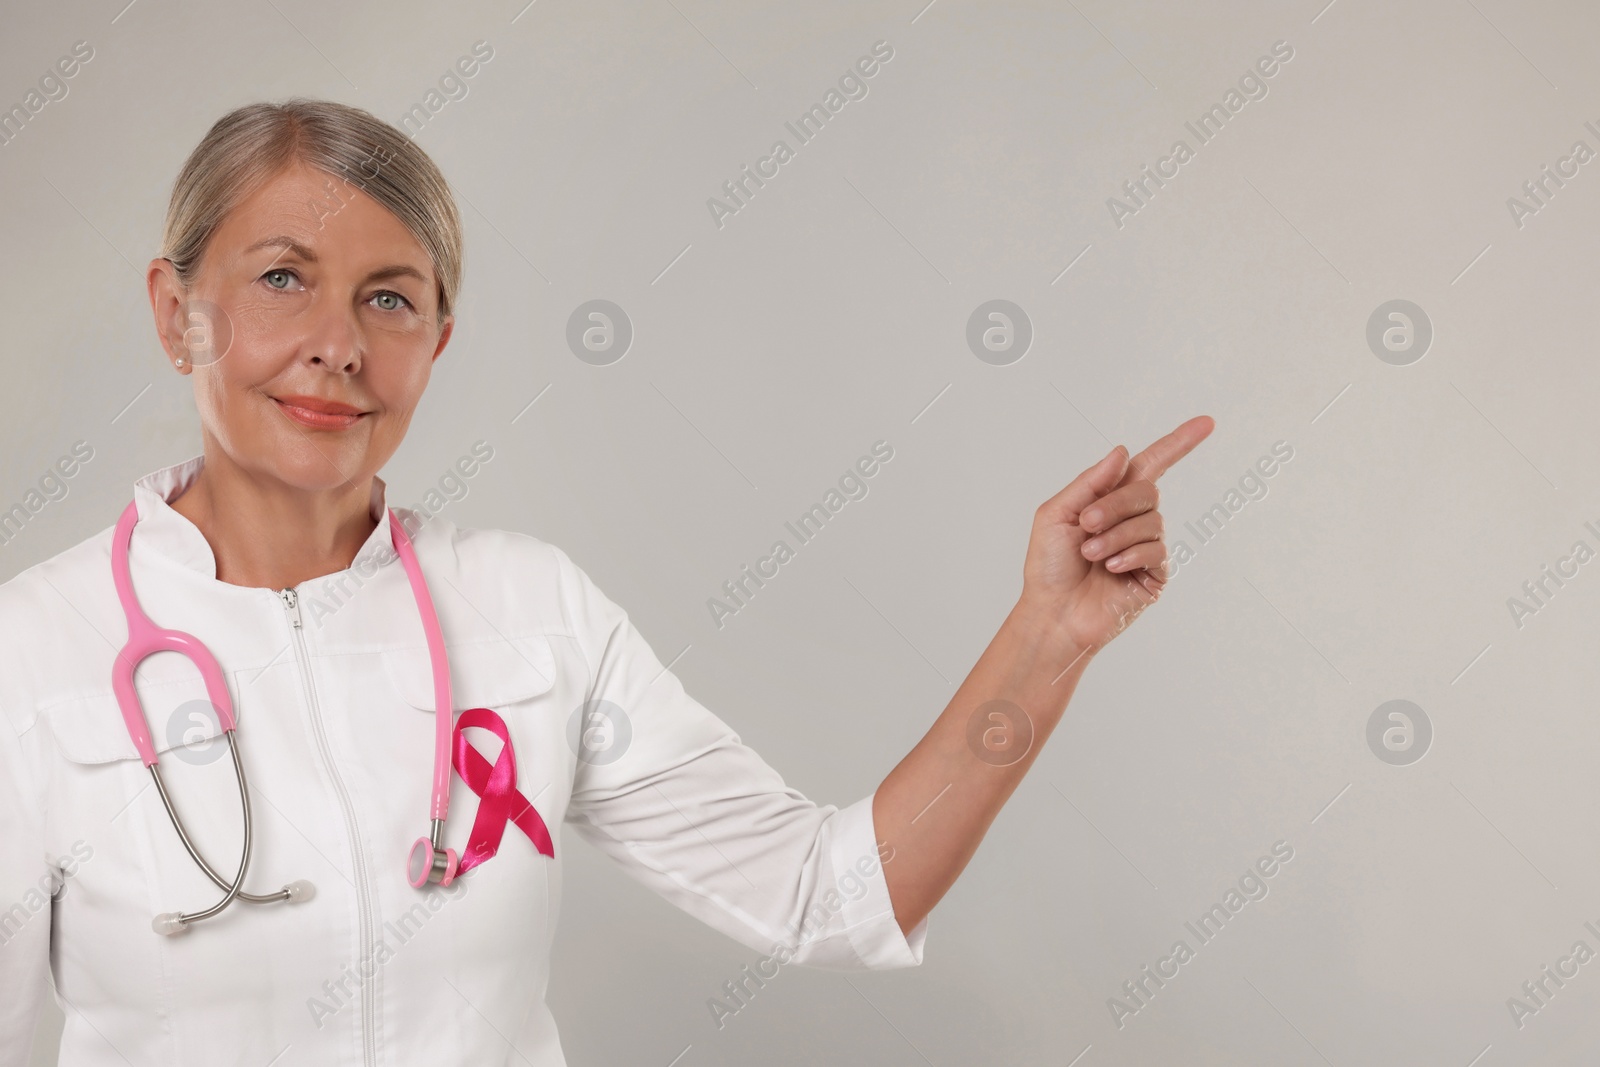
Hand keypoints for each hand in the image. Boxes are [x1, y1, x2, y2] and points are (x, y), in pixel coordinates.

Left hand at [1019, 416, 1213, 654]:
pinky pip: (1156, 550)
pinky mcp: (1154, 574)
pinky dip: (1130, 555)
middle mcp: (1132, 520)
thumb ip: (1090, 482)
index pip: (1151, 464)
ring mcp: (1146, 547)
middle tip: (1086, 524)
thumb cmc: (1049, 566)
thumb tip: (1123, 452)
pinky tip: (1111, 569)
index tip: (1206, 423)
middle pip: (1147, 490)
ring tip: (1091, 554)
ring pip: (1151, 521)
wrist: (1052, 613)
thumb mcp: (1057, 514)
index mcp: (1109, 499)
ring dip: (1116, 535)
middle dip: (1114, 505)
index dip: (1178, 443)